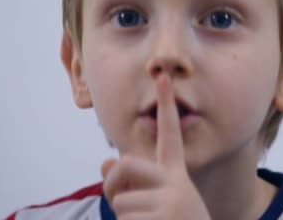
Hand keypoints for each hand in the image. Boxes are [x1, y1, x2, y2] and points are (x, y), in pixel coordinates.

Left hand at [101, 75, 210, 219]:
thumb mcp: (157, 205)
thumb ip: (132, 183)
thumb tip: (106, 162)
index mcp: (177, 177)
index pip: (171, 136)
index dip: (166, 106)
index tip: (163, 77)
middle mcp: (177, 184)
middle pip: (126, 164)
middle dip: (112, 184)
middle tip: (119, 203)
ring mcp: (171, 202)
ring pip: (120, 200)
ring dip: (123, 219)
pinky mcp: (162, 217)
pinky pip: (123, 219)